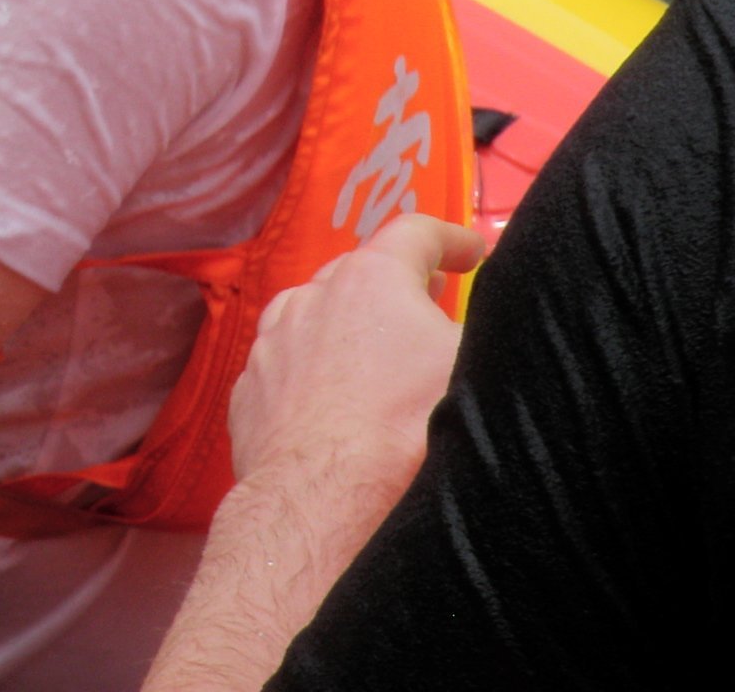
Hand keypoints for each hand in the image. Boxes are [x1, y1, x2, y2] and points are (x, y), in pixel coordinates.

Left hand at [229, 213, 483, 496]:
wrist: (325, 499)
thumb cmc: (409, 429)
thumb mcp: (474, 366)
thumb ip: (481, 329)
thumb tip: (484, 327)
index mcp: (370, 278)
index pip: (415, 234)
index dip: (451, 239)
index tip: (471, 253)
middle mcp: (311, 297)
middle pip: (360, 274)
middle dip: (397, 285)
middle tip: (430, 300)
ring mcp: (272, 343)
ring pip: (314, 317)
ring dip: (348, 327)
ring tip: (378, 354)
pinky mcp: (250, 390)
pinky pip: (288, 367)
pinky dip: (313, 372)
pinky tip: (333, 403)